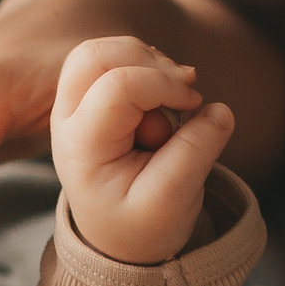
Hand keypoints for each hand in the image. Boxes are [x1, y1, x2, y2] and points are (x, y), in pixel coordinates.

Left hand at [50, 35, 232, 263]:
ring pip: (101, 50)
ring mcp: (72, 107)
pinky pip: (113, 60)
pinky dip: (145, 67)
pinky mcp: (89, 100)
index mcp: (81, 147)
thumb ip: (196, 154)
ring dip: (146, 62)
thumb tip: (218, 110)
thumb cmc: (141, 222)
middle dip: (147, 59)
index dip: (164, 84)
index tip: (194, 103)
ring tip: (172, 99)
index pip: (118, 86)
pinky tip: (164, 97)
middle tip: (183, 86)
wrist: (119, 235)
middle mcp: (66, 120)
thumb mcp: (173, 201)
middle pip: (94, 54)